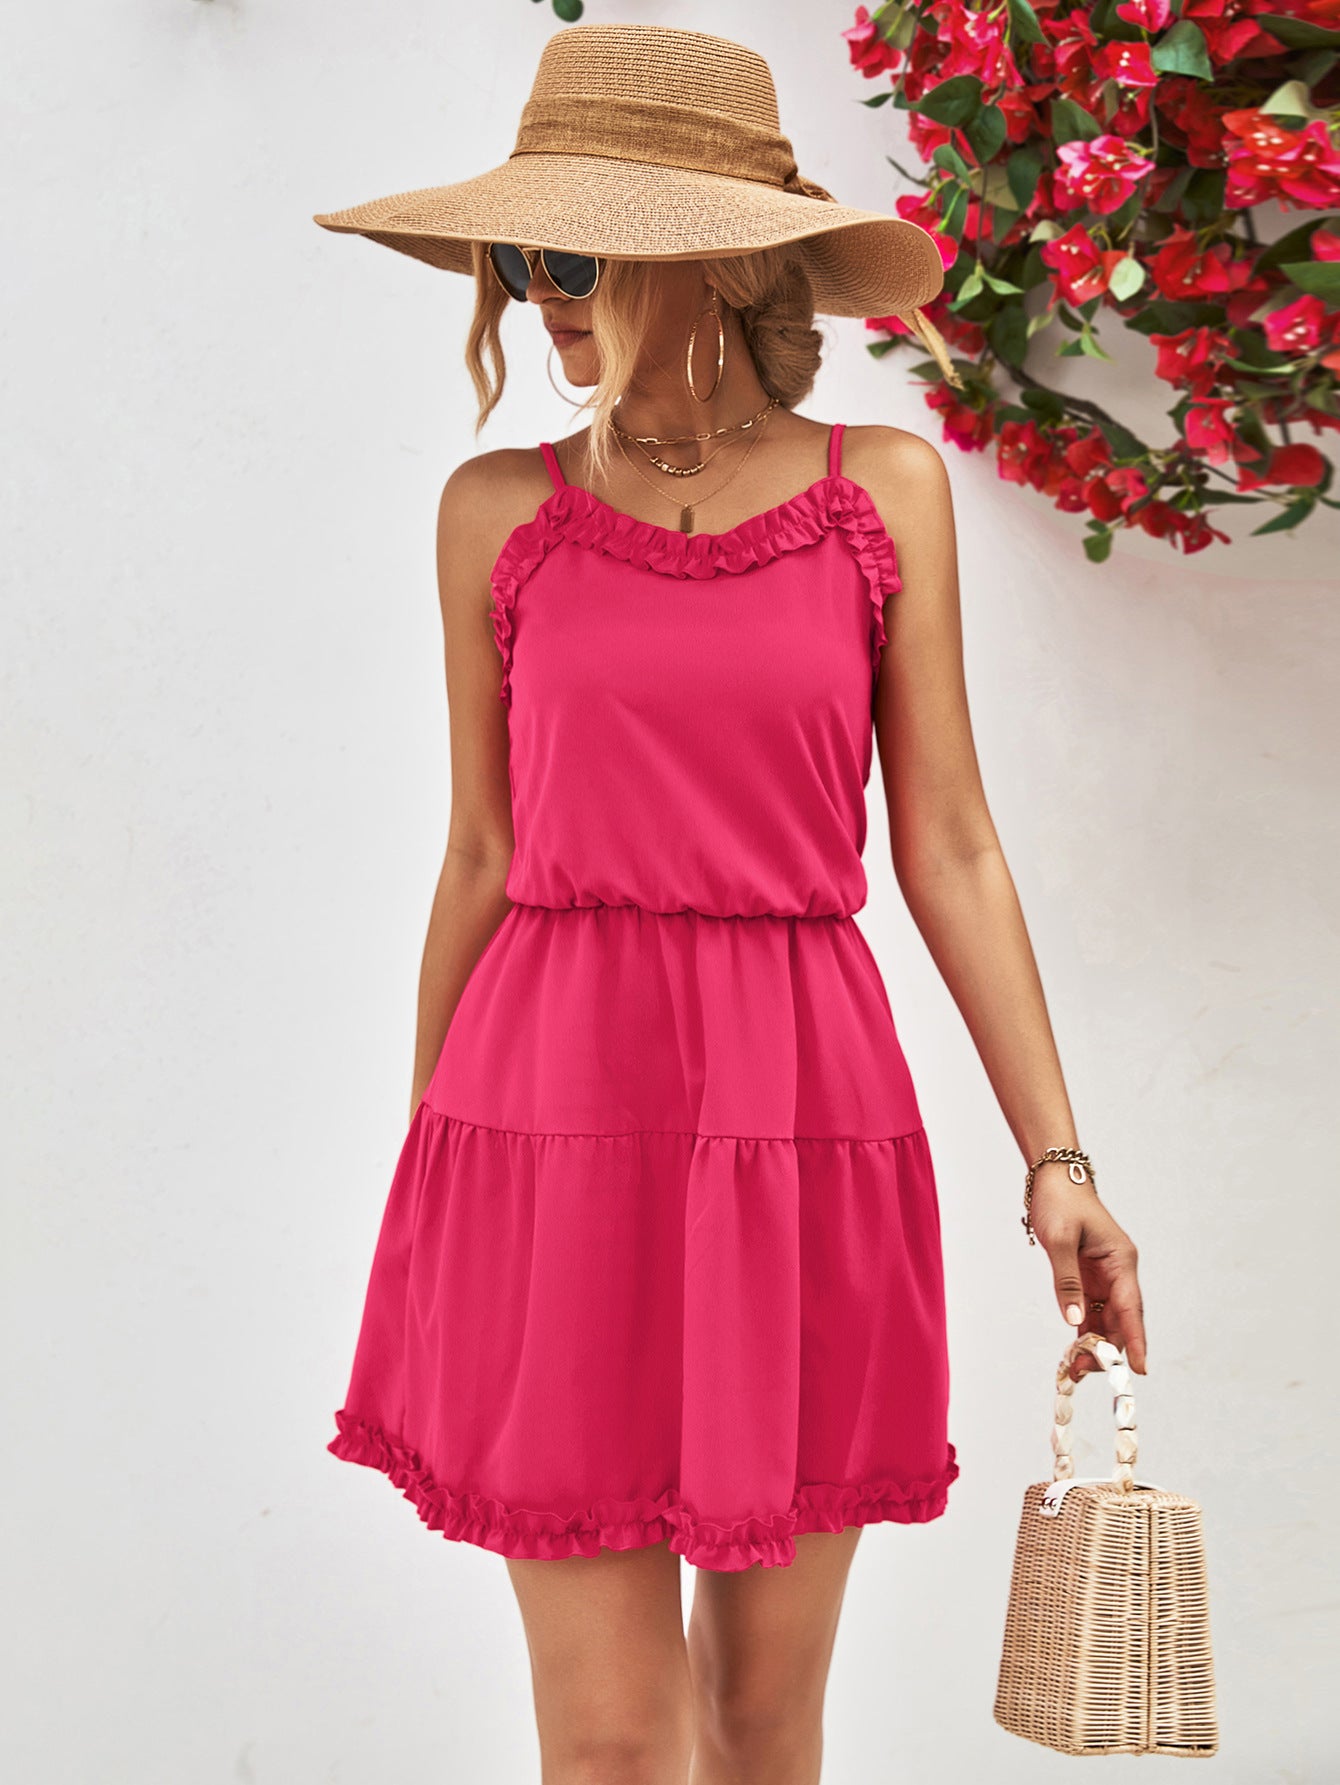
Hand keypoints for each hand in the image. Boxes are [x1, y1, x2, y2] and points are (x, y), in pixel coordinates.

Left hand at [1027, 1164, 1146, 1380]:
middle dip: (1107, 1349)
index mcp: (1120, 1260)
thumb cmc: (1061, 1202)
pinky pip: (1090, 1309)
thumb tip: (1074, 1322)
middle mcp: (1117, 1271)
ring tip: (1077, 1370)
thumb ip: (1067, 1281)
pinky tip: (1075, 1350)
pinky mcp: (1088, 1277)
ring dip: (1094, 1343)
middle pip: (1118, 1319)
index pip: (1131, 1308)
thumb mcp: (1060, 1240)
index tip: (1140, 1370)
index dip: (1135, 1340)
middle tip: (1085, 1373)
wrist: (1054, 1180)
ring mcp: (1104, 1276)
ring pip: (1104, 1318)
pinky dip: (1083, 1330)